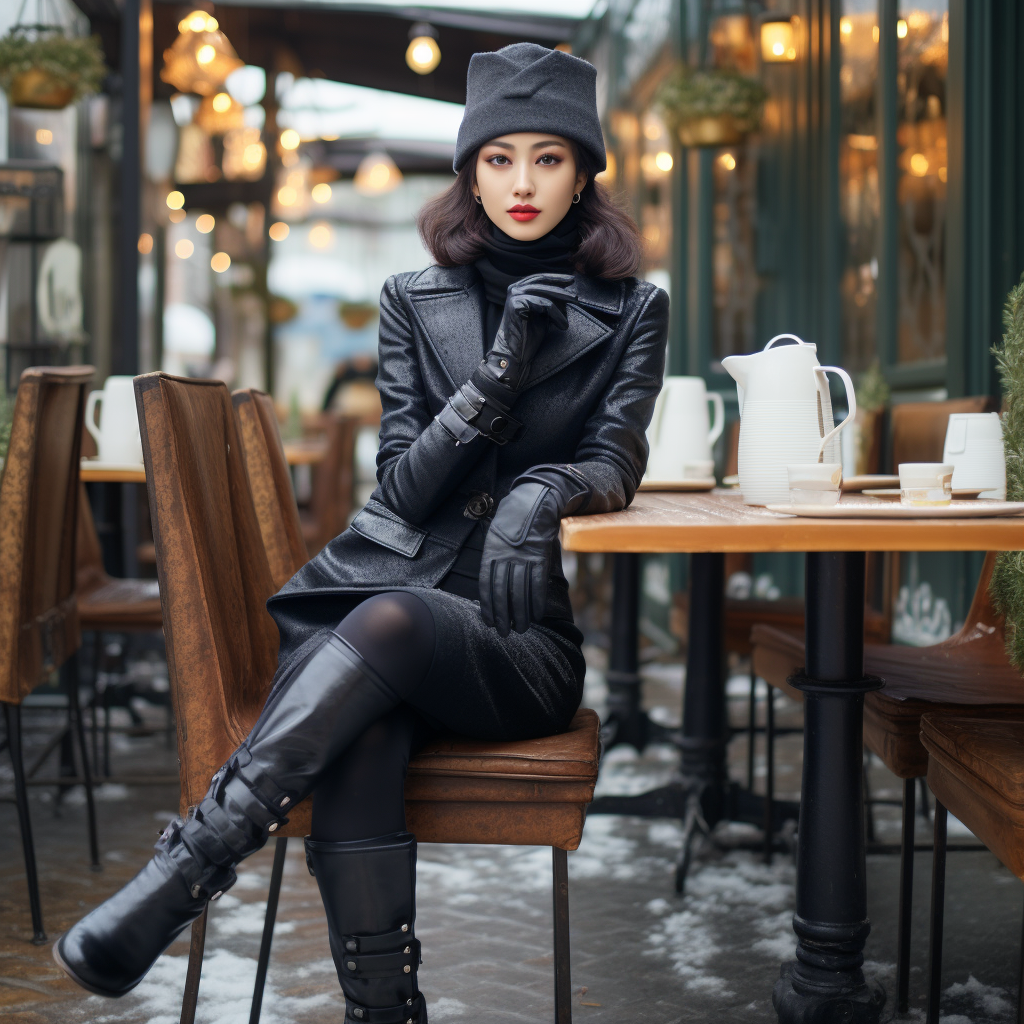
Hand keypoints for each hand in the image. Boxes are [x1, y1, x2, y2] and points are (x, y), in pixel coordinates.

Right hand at [477, 273, 575, 393]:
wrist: (514, 353)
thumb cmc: (527, 336)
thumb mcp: (542, 314)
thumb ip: (549, 302)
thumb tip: (566, 295)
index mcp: (519, 288)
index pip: (540, 278)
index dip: (556, 278)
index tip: (571, 280)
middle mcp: (514, 289)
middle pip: (543, 282)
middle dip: (562, 289)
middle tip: (576, 297)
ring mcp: (514, 295)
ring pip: (545, 294)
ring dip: (561, 305)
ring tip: (570, 315)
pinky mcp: (517, 304)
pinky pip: (544, 305)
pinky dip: (556, 315)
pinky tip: (562, 325)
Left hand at [478, 466, 589, 636]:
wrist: (534, 501)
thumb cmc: (513, 519)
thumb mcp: (495, 536)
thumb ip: (494, 558)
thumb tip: (492, 583)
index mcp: (490, 552)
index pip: (486, 586)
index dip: (488, 606)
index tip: (490, 622)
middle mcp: (504, 557)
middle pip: (502, 592)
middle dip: (503, 616)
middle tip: (505, 633)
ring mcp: (522, 557)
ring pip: (519, 592)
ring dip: (520, 613)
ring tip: (520, 629)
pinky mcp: (539, 556)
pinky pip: (537, 583)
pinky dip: (536, 601)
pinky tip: (536, 615)